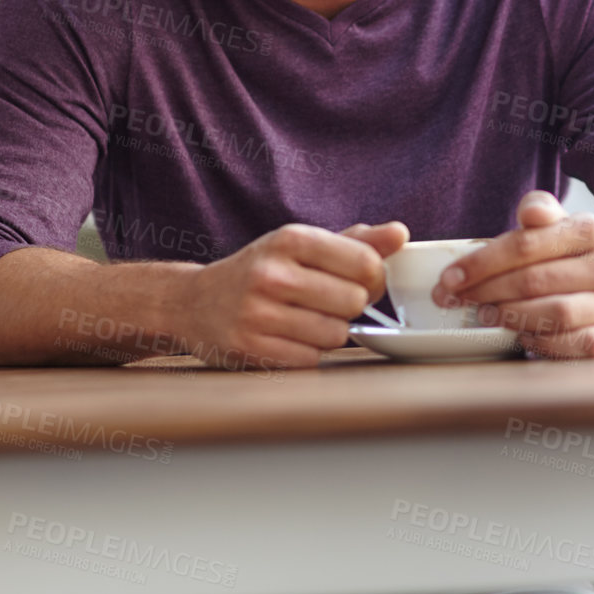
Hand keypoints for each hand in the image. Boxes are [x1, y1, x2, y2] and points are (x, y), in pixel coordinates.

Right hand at [179, 220, 407, 369]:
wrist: (192, 303)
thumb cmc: (262, 271)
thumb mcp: (302, 246)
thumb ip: (356, 242)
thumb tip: (400, 234)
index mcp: (290, 240)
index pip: (365, 262)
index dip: (374, 278)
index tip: (361, 282)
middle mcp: (272, 274)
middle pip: (354, 301)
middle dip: (350, 307)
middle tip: (329, 303)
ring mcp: (257, 313)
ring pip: (336, 334)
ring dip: (330, 332)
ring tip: (305, 320)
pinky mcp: (250, 349)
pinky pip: (311, 359)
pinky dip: (307, 353)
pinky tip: (287, 338)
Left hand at [434, 191, 593, 358]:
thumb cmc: (578, 260)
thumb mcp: (561, 229)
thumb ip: (539, 213)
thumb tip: (529, 212)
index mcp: (590, 231)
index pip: (526, 244)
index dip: (481, 263)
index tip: (448, 279)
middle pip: (534, 280)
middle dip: (486, 291)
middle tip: (454, 301)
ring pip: (555, 312)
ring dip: (510, 316)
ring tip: (484, 316)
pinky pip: (572, 343)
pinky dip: (540, 341)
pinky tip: (520, 335)